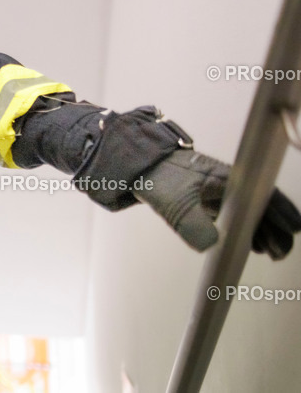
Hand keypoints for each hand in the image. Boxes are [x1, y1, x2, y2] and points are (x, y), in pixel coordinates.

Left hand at [135, 149, 300, 258]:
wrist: (138, 169)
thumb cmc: (158, 178)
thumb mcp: (174, 203)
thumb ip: (192, 224)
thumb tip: (211, 244)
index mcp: (228, 179)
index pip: (265, 194)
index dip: (283, 212)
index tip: (294, 229)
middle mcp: (230, 185)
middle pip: (263, 207)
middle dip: (277, 230)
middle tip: (280, 253)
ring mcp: (222, 193)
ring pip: (253, 213)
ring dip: (265, 233)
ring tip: (272, 254)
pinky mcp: (212, 202)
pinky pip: (238, 217)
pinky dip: (249, 231)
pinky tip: (255, 246)